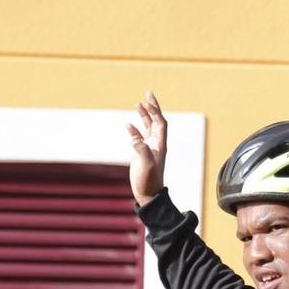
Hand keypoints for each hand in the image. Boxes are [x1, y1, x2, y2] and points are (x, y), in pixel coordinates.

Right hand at [126, 91, 167, 206]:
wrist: (148, 194)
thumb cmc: (149, 181)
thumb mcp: (146, 165)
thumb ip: (142, 150)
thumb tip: (135, 137)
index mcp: (160, 144)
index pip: (160, 122)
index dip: (156, 110)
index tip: (148, 100)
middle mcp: (156, 144)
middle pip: (156, 121)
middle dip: (152, 108)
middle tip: (147, 94)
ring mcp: (149, 148)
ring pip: (147, 127)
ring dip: (143, 116)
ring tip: (137, 104)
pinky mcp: (141, 154)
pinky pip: (138, 138)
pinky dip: (134, 130)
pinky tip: (128, 125)